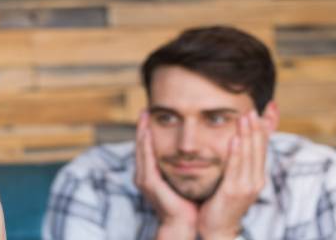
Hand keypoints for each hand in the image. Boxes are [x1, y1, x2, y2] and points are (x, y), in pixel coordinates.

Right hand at [134, 111, 198, 239]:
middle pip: (141, 146)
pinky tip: (148, 131)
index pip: (148, 149)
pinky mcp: (149, 183)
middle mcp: (144, 176)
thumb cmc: (187, 204)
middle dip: (142, 128)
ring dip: (141, 131)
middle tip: (145, 110)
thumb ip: (183, 166)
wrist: (183, 225)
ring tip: (144, 115)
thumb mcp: (184, 180)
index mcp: (151, 175)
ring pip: (141, 150)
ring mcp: (144, 180)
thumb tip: (195, 151)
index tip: (151, 115)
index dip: (148, 132)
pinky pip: (146, 158)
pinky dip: (146, 144)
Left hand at [197, 106, 275, 239]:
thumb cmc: (222, 203)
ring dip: (247, 134)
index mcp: (257, 175)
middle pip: (259, 148)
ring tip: (245, 116)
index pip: (264, 145)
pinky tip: (235, 138)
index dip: (268, 125)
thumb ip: (237, 160)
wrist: (217, 229)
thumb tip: (238, 139)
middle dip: (257, 126)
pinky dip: (236, 152)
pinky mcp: (233, 191)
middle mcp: (256, 179)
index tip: (271, 106)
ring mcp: (246, 186)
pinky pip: (235, 168)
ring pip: (249, 155)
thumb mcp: (233, 178)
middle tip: (253, 107)